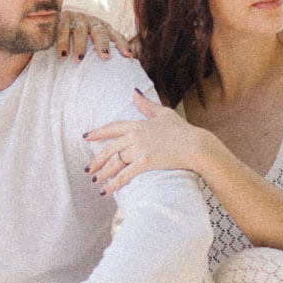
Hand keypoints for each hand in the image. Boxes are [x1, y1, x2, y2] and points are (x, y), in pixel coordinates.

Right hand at [54, 7, 134, 60]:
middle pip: (100, 32)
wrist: (63, 8)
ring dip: (80, 45)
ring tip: (79, 60)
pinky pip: (63, 29)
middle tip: (105, 56)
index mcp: (104, 28)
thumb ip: (104, 49)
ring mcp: (78, 18)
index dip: (123, 44)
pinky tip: (62, 54)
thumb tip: (125, 65)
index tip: (128, 55)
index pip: (116, 35)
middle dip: (103, 44)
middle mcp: (93, 22)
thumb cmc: (83, 32)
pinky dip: (62, 41)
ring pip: (80, 31)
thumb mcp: (95, 37)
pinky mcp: (64, 16)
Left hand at [85, 90, 204, 194]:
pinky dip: (113, 184)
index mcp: (137, 124)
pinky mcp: (145, 162)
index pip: (112, 128)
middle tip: (88, 169)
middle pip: (109, 149)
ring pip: (114, 163)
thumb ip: (146, 104)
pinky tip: (105, 191)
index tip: (85, 137)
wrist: (196, 146)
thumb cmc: (182, 130)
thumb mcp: (163, 113)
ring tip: (96, 182)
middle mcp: (135, 136)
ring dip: (103, 174)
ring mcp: (139, 149)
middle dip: (97, 160)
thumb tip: (134, 91)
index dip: (97, 133)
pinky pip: (124, 175)